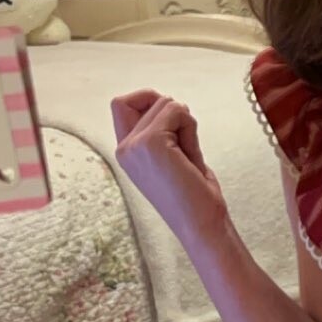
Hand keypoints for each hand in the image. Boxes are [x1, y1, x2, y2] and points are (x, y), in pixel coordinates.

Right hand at [111, 90, 231, 247]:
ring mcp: (134, 145)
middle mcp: (124, 147)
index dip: (147, 99)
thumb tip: (168, 101)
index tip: (171, 120)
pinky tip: (190, 157)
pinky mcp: (150, 143)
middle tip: (184, 148)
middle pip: (150, 98)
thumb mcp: (172, 155)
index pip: (121, 103)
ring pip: (167, 103)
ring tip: (188, 156)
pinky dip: (190, 128)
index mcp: (125, 150)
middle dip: (176, 114)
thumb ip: (162, 130)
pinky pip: (177, 111)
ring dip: (186, 124)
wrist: (200, 223)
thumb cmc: (193, 192)